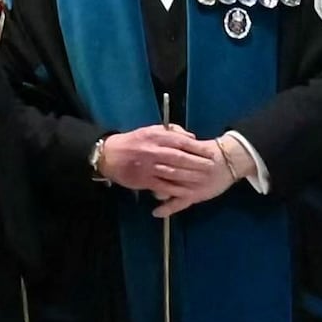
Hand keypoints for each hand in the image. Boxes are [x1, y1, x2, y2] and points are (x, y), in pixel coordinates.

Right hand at [99, 123, 233, 205]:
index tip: (210, 151)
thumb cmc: (133, 142)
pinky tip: (187, 191)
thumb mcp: (150, 130)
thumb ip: (171, 132)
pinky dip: (176, 189)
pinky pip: (163, 185)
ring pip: (173, 172)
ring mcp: (149, 166)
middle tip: (212, 166)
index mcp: (155, 137)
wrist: (109, 155)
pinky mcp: (144, 180)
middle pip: (180, 157)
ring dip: (190, 176)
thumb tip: (191, 137)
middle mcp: (153, 151)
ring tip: (204, 179)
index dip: (197, 147)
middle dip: (197, 162)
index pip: (181, 141)